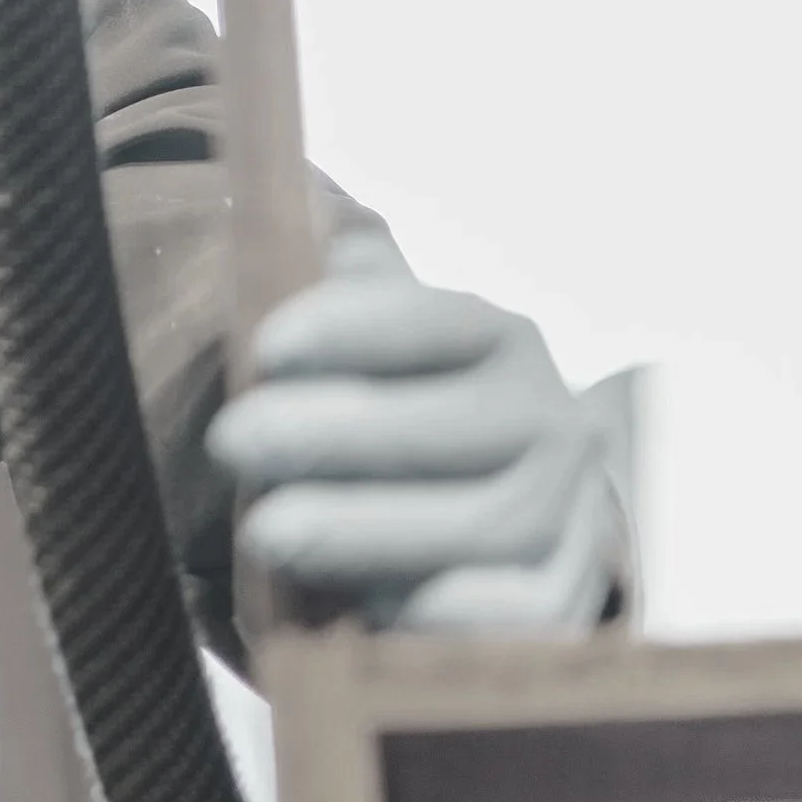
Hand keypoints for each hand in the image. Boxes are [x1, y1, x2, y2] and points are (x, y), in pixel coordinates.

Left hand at [209, 230, 634, 634]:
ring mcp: (568, 520)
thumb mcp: (367, 341)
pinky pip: (516, 618)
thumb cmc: (395, 420)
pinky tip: (357, 608)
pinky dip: (439, 613)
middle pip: (457, 427)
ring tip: (268, 531)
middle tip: (234, 442)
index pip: (440, 320)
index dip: (357, 326)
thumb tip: (291, 183)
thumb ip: (334, 270)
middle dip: (338, 434)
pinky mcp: (560, 612)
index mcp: (499, 341)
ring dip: (369, 527)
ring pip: (489, 522)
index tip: (268, 345)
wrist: (505, 527)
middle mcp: (551, 423)